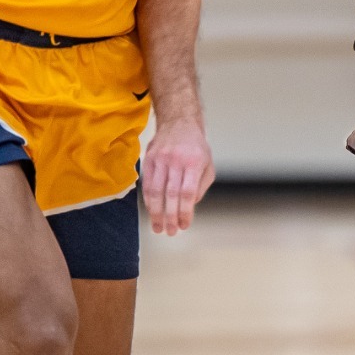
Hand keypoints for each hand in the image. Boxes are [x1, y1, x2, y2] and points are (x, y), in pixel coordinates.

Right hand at [141, 118, 214, 234]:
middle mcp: (176, 160)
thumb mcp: (207, 165)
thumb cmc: (195, 148)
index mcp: (194, 162)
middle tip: (170, 232)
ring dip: (156, 212)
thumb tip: (189, 207)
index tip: (184, 225)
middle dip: (170, 216)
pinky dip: (148, 200)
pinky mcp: (149, 159)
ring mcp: (160, 159)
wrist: (179, 123)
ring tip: (158, 227)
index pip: (187, 193)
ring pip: (155, 190)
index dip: (185, 212)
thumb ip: (200, 187)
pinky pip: (146, 183)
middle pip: (170, 194)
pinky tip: (151, 211)